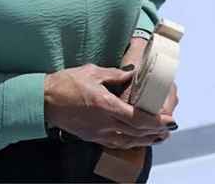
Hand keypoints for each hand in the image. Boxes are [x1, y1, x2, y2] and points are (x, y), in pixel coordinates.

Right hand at [44, 64, 173, 149]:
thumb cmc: (66, 84)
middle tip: (169, 128)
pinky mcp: (92, 136)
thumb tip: (132, 73)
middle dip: (155, 132)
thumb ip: (115, 74)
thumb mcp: (92, 72)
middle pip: (136, 132)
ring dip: (146, 140)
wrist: (45, 100)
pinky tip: (137, 140)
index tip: (168, 120)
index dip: (155, 121)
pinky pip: (117, 143)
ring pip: (128, 141)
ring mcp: (98, 132)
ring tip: (158, 136)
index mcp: (106, 106)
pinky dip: (131, 143)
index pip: (137, 118)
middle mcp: (104, 123)